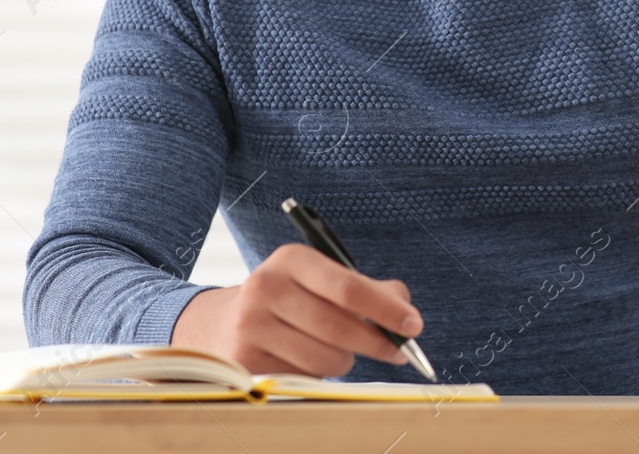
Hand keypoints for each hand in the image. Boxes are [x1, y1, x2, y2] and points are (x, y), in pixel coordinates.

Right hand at [171, 243, 423, 376]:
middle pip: (340, 328)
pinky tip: (307, 359)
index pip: (348, 287)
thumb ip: (370, 290)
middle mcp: (266, 286)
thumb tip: (406, 312)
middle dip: (376, 343)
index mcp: (292, 259)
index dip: (385, 309)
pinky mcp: (244, 360)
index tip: (414, 325)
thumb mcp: (323, 280)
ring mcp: (251, 325)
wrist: (223, 322)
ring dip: (345, 362)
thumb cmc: (292, 300)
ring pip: (325, 359)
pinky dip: (317, 375)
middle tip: (397, 351)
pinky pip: (303, 378)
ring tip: (339, 352)